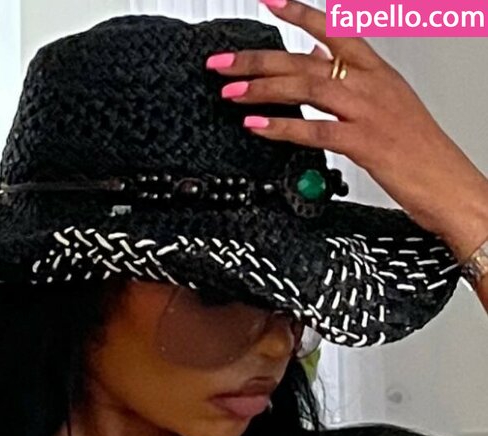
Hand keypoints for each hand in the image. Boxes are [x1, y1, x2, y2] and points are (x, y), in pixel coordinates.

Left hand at [206, 0, 487, 258]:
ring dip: (264, 89)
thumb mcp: (384, 103)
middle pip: (307, 60)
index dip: (300, 13)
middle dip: (259, 60)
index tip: (268, 2)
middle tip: (223, 63)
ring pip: (308, 88)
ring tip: (231, 91)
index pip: (335, 29)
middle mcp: (371, 85)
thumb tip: (316, 59)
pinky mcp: (363, 144)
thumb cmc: (416, 149)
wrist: (448, 183)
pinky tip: (257, 125)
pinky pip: (315, 131)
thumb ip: (349, 80)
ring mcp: (367, 112)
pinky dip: (282, 127)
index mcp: (377, 71)